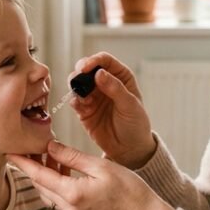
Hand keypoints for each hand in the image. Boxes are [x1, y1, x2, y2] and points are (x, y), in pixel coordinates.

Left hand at [7, 141, 174, 209]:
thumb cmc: (130, 190)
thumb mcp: (100, 166)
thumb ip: (72, 157)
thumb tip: (50, 146)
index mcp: (72, 194)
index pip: (38, 175)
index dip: (22, 162)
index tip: (8, 150)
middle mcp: (69, 208)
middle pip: (40, 184)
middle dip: (32, 166)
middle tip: (31, 145)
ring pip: (48, 192)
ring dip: (45, 174)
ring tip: (50, 154)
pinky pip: (59, 198)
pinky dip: (56, 183)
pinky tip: (64, 169)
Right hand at [68, 53, 156, 169]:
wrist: (129, 149)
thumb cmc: (136, 125)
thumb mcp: (130, 105)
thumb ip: (115, 88)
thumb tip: (99, 73)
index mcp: (120, 76)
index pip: (104, 60)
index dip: (93, 61)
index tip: (85, 68)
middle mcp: (105, 82)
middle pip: (87, 68)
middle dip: (80, 72)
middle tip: (77, 79)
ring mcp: (93, 95)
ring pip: (77, 83)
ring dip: (75, 87)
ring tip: (84, 99)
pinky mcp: (84, 109)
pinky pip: (74, 100)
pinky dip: (74, 101)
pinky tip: (81, 107)